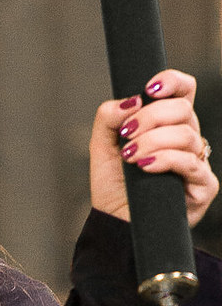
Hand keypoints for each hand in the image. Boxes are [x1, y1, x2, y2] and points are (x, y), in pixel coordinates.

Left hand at [90, 67, 218, 227]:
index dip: (171, 81)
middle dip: (151, 117)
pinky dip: (166, 160)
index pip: (183, 91)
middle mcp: (187, 139)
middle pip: (183, 110)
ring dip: (153, 141)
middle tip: (127, 133)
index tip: (149, 89)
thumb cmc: (114, 186)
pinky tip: (145, 166)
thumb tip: (131, 99)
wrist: (115, 224)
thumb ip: (109, 117)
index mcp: (169, 124)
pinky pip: (191, 163)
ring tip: (130, 156)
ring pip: (186, 135)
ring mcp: (197, 162)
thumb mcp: (102, 147)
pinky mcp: (203, 186)